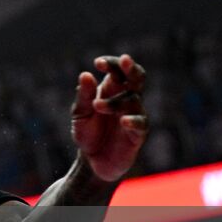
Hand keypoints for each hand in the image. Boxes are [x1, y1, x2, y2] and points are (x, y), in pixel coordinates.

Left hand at [70, 55, 148, 182]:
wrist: (92, 161)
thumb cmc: (87, 133)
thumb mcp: (80, 113)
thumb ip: (83, 95)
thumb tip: (86, 74)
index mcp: (111, 90)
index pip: (117, 70)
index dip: (111, 63)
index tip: (98, 63)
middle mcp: (126, 99)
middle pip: (137, 78)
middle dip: (131, 68)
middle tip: (125, 60)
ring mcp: (134, 115)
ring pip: (133, 99)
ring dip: (115, 101)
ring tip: (96, 106)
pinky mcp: (138, 133)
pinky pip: (141, 122)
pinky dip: (133, 120)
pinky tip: (123, 120)